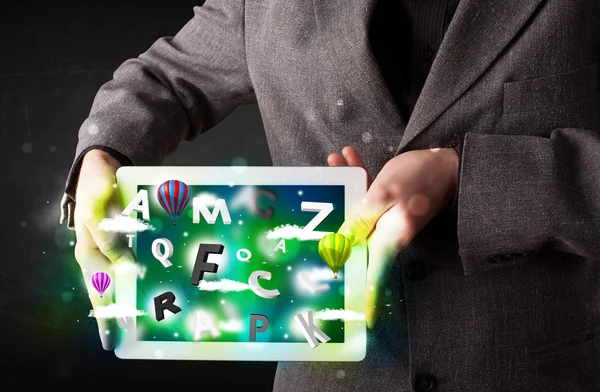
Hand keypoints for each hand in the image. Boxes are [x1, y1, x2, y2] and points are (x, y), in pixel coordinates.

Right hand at [73, 149, 134, 349]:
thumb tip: (127, 267)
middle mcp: (100, 255)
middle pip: (109, 291)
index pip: (100, 289)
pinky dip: (140, 277)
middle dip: (119, 313)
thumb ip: (110, 239)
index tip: (124, 328)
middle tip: (130, 336)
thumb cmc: (98, 187)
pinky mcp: (127, 239)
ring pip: (122, 281)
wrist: (104, 167)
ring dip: (132, 298)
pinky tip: (155, 286)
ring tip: (144, 319)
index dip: (111, 311)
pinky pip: (133, 263)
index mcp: (90, 253)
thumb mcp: (98, 210)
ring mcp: (113, 248)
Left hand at [327, 146, 458, 327]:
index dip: (367, 298)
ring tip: (332, 161)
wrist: (446, 162)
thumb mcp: (384, 195)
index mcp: (388, 238)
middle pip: (352, 236)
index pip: (373, 276)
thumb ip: (358, 218)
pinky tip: (348, 157)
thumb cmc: (420, 177)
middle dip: (331, 219)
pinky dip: (356, 177)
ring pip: (355, 209)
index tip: (362, 320)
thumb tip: (340, 243)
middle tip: (310, 207)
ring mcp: (386, 218)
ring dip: (343, 186)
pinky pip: (366, 195)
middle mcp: (386, 233)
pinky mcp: (388, 203)